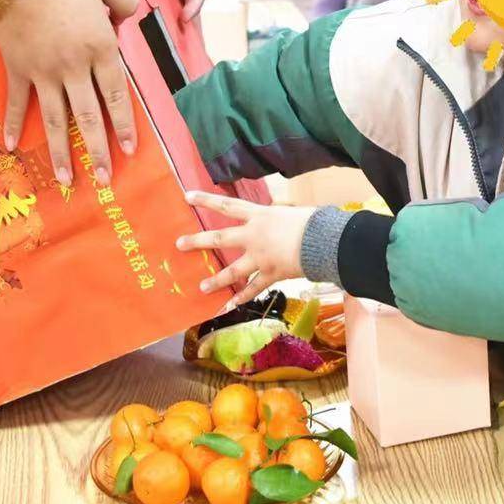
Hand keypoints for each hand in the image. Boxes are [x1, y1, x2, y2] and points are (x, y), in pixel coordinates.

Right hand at [0, 0, 138, 185]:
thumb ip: (124, 0)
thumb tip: (130, 18)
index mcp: (99, 47)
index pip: (116, 94)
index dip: (123, 124)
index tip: (129, 150)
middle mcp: (73, 67)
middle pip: (89, 117)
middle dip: (97, 151)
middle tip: (104, 181)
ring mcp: (43, 72)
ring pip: (56, 119)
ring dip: (60, 152)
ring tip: (65, 180)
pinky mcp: (18, 68)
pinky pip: (18, 102)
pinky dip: (14, 124)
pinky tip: (13, 147)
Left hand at [177, 191, 316, 305]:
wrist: (324, 241)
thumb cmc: (312, 221)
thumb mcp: (291, 211)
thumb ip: (277, 215)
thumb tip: (276, 213)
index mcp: (259, 215)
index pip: (227, 205)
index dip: (206, 199)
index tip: (186, 196)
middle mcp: (254, 235)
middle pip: (220, 238)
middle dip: (198, 241)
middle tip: (179, 244)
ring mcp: (260, 257)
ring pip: (233, 271)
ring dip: (216, 280)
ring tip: (201, 288)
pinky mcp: (271, 274)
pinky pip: (253, 289)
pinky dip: (241, 298)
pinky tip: (229, 307)